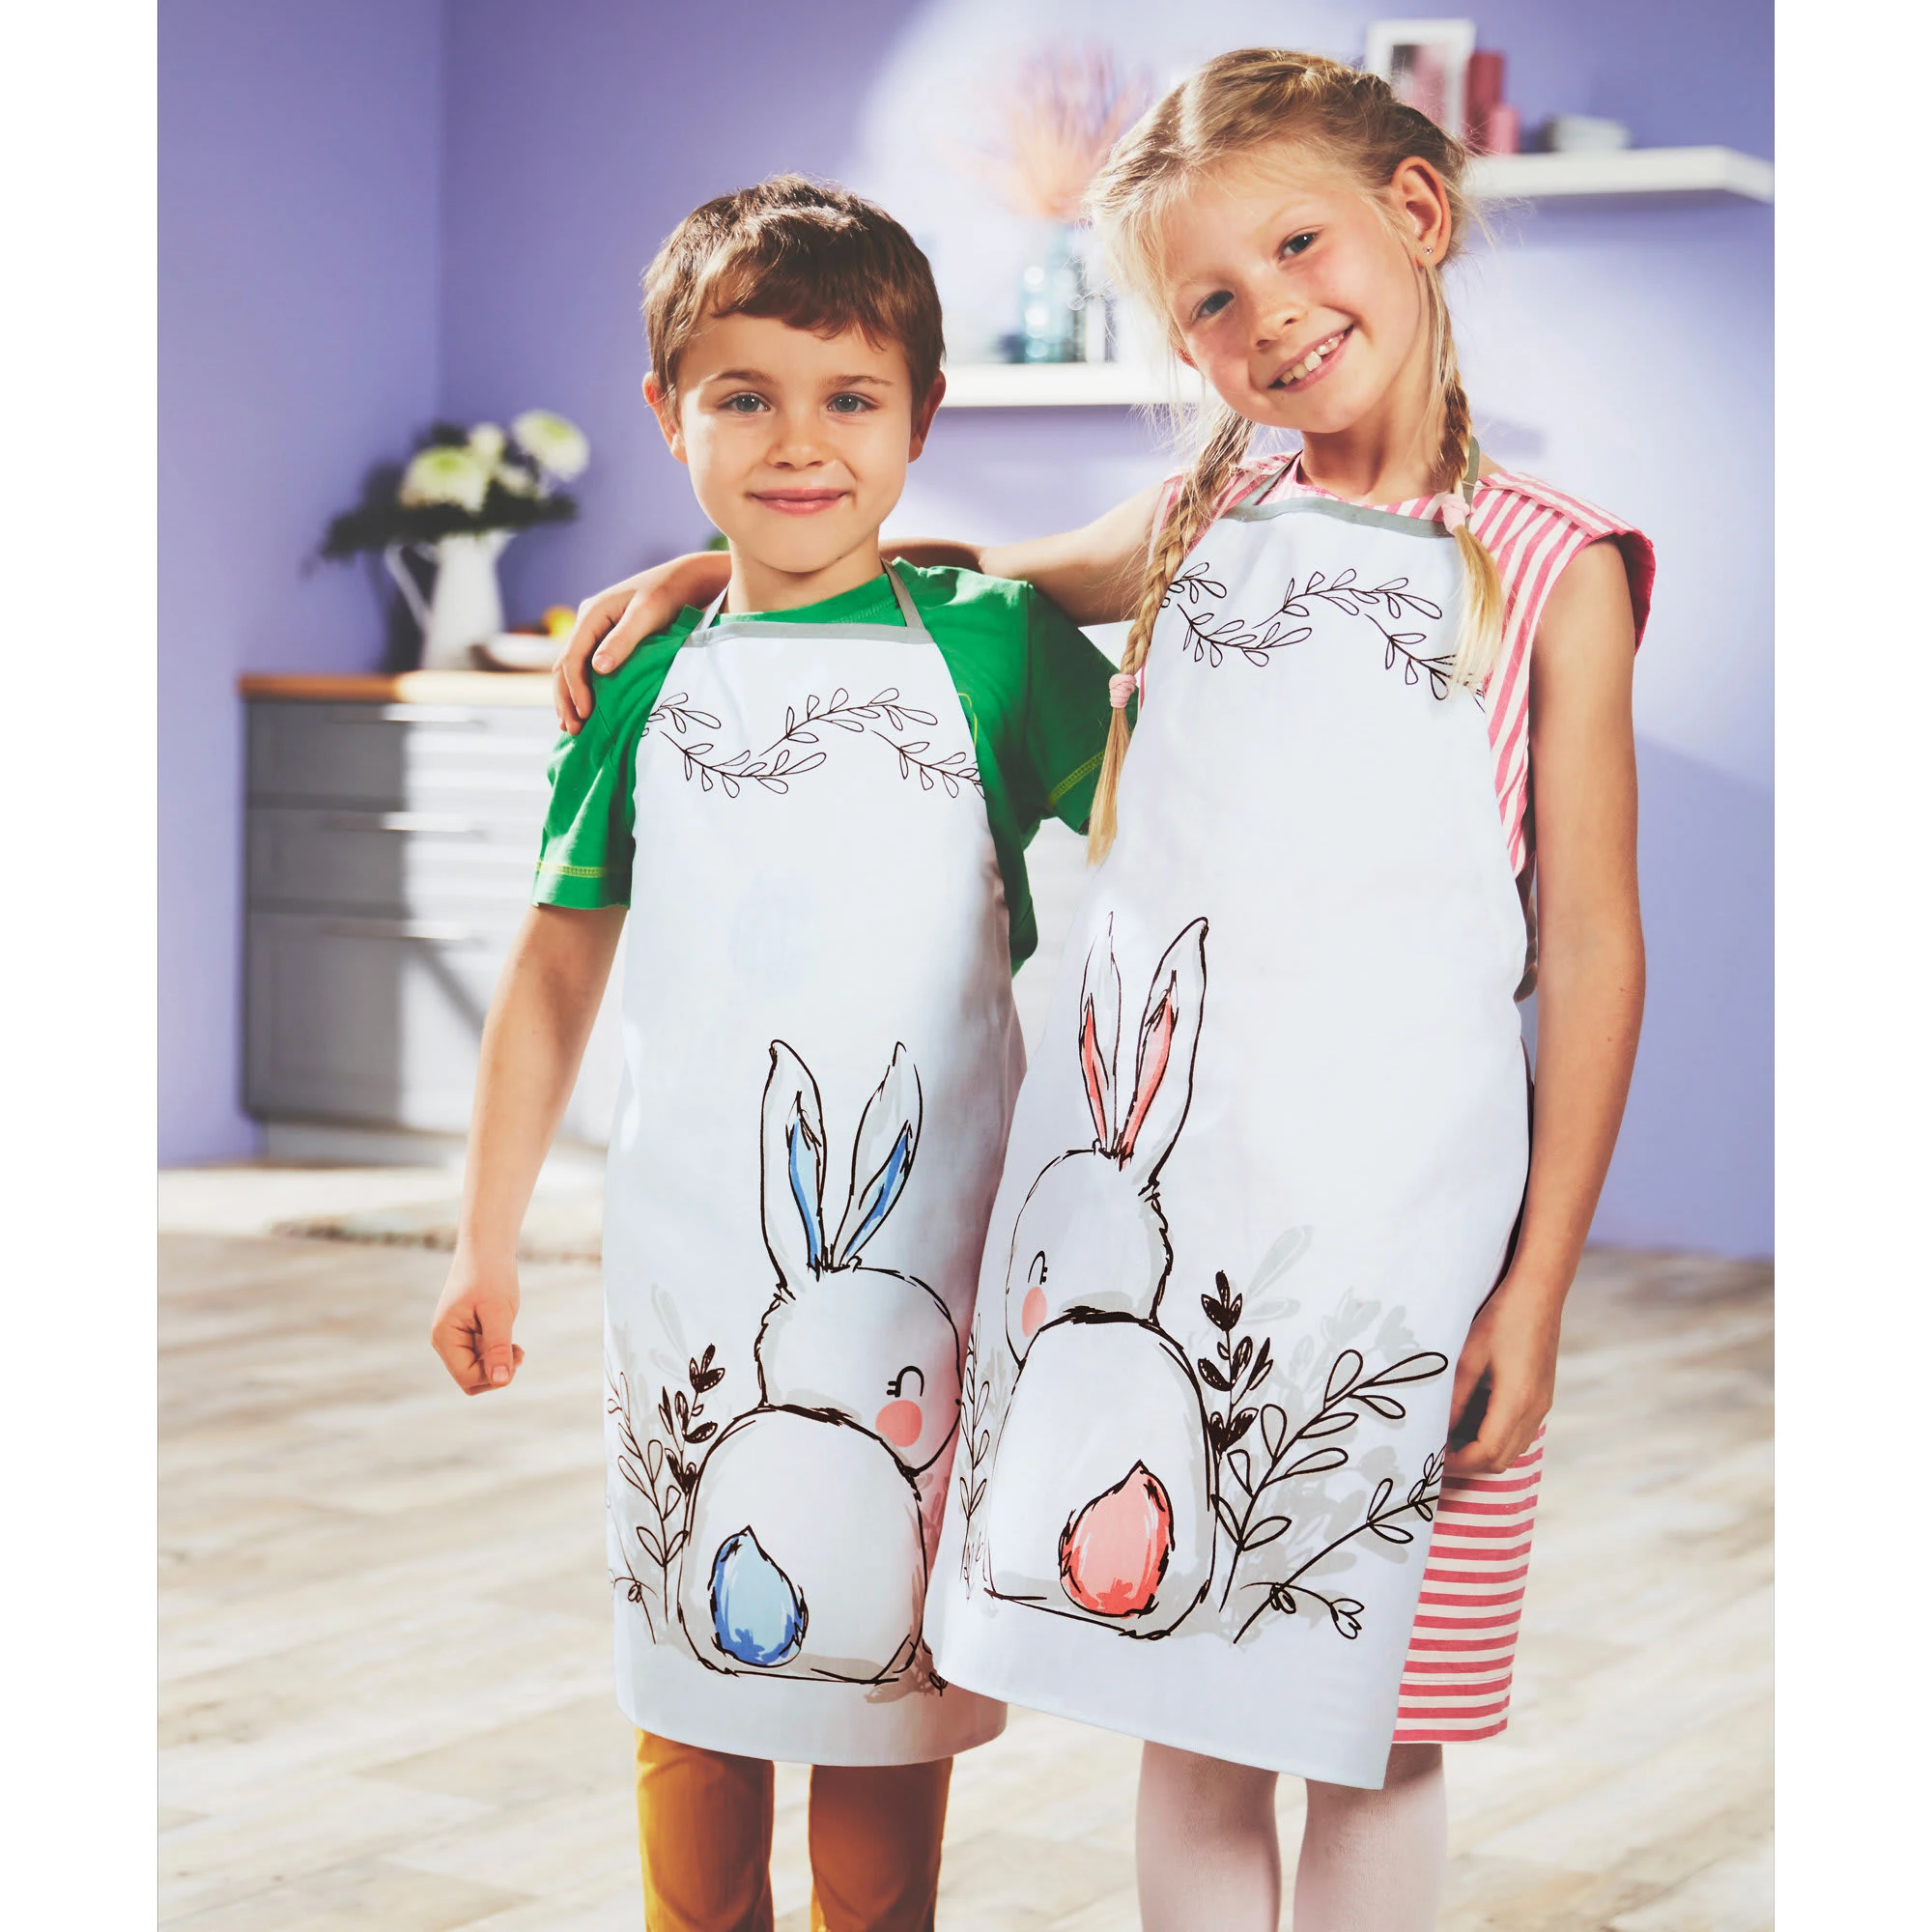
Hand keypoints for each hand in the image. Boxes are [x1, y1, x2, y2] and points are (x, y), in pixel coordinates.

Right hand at [431, 1248, 525, 1393]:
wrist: (488, 1246)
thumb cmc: (492, 1274)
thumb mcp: (499, 1312)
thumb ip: (499, 1348)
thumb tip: (502, 1381)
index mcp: (444, 1337)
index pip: (467, 1377)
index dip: (493, 1375)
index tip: (516, 1355)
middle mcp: (444, 1340)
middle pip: (470, 1378)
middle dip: (495, 1372)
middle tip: (518, 1352)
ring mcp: (454, 1337)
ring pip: (477, 1369)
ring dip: (498, 1363)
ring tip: (516, 1346)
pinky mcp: (466, 1332)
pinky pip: (480, 1356)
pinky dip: (497, 1353)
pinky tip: (512, 1342)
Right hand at [553, 551, 727, 733]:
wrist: (686, 580)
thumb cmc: (669, 594)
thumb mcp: (647, 614)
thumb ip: (623, 640)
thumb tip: (598, 669)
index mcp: (592, 614)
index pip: (572, 658)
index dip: (575, 689)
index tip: (585, 714)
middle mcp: (588, 621)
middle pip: (565, 665)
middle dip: (566, 699)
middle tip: (572, 730)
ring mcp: (596, 630)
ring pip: (572, 668)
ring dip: (570, 697)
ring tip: (572, 726)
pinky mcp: (607, 639)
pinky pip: (587, 667)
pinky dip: (583, 689)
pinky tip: (586, 709)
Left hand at [1443, 1274, 1563, 1474]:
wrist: (1538, 1294)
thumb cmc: (1501, 1318)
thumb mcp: (1469, 1356)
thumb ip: (1455, 1397)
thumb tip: (1436, 1428)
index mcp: (1517, 1401)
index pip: (1487, 1453)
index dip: (1458, 1463)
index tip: (1432, 1458)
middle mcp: (1535, 1410)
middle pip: (1501, 1460)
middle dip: (1468, 1463)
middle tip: (1437, 1452)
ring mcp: (1542, 1405)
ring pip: (1512, 1449)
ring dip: (1482, 1451)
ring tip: (1450, 1437)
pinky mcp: (1542, 1397)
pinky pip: (1519, 1432)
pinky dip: (1495, 1436)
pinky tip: (1471, 1418)